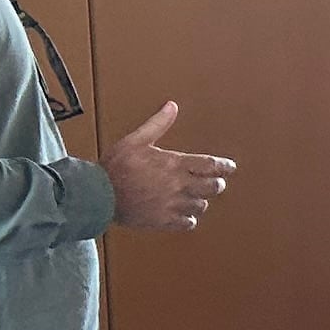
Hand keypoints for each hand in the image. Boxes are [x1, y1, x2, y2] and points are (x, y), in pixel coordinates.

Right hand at [103, 99, 233, 232]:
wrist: (99, 195)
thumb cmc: (116, 167)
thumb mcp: (135, 140)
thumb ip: (157, 124)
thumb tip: (172, 106)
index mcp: (173, 164)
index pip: (210, 165)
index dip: (224, 166)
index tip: (230, 167)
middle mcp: (178, 185)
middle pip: (212, 187)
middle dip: (217, 184)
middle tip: (216, 182)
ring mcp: (172, 205)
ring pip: (201, 206)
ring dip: (202, 201)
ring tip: (197, 197)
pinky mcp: (164, 220)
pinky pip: (187, 223)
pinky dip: (189, 219)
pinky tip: (185, 215)